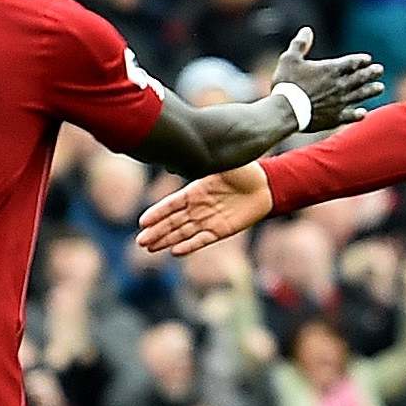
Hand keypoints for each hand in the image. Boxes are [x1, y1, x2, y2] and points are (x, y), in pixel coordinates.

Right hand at [139, 165, 274, 256]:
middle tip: (140, 241)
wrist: (265, 186)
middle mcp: (198, 207)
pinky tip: (175, 252)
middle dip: (156, 231)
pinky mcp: (220, 230)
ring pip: (183, 232)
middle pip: (173, 221)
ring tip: (150, 248)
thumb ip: (206, 163)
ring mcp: (208, 220)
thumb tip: (189, 153)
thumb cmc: (244, 171)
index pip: (171, 204)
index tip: (142, 222)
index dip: (157, 213)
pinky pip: (202, 239)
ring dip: (167, 241)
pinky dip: (189, 246)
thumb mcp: (223, 163)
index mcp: (195, 190)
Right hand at [271, 28, 385, 131]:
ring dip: (371, 91)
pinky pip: (350, 116)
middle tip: (380, 70)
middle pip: (360, 77)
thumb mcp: (290, 58)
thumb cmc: (287, 83)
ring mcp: (339, 102)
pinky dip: (358, 114)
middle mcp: (339, 85)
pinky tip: (363, 113)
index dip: (361, 60)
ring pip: (360, 95)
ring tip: (380, 88)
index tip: (368, 59)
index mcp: (331, 69)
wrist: (286, 111)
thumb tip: (307, 30)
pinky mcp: (334, 118)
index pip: (352, 62)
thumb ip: (300, 44)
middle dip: (371, 73)